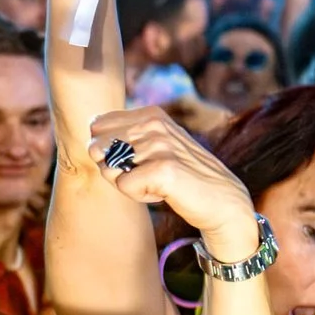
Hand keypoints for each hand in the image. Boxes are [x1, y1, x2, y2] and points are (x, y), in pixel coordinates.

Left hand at [83, 108, 258, 251]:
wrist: (222, 201)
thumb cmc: (182, 177)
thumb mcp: (153, 149)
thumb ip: (123, 141)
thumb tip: (91, 147)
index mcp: (150, 114)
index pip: (96, 126)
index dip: (108, 150)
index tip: (138, 161)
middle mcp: (154, 124)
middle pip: (98, 148)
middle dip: (114, 169)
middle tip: (147, 175)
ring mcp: (160, 144)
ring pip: (109, 169)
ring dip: (131, 185)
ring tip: (159, 183)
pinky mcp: (164, 168)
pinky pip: (124, 186)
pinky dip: (140, 196)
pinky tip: (163, 192)